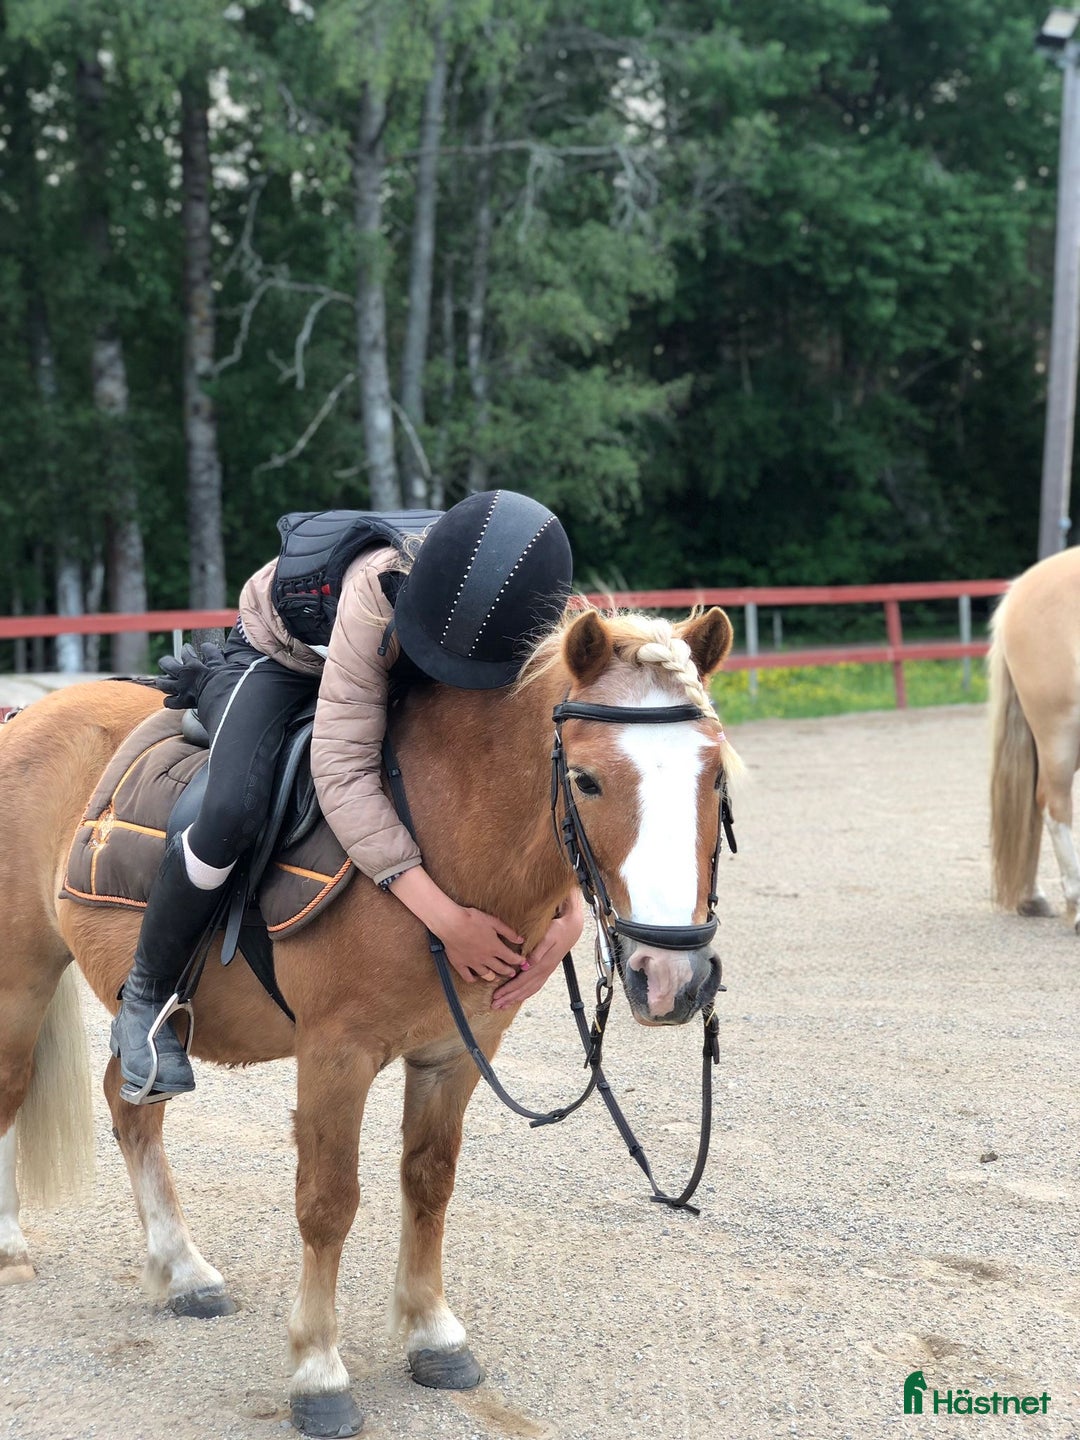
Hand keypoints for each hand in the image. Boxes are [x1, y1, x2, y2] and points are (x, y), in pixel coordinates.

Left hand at [156, 642, 226, 710]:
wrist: (225, 699)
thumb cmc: (226, 681)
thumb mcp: (220, 663)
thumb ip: (212, 653)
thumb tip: (205, 645)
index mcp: (194, 665)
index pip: (186, 652)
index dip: (186, 649)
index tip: (186, 648)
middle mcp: (184, 676)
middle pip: (167, 665)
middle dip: (166, 662)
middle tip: (167, 661)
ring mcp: (182, 689)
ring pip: (163, 683)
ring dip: (162, 681)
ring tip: (162, 680)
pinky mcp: (183, 703)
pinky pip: (170, 702)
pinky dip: (169, 700)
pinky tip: (171, 699)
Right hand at [435, 903, 524, 984]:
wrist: (451, 923)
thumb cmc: (472, 919)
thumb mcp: (494, 922)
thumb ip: (508, 932)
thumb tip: (520, 939)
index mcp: (495, 947)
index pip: (511, 958)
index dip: (518, 960)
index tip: (523, 962)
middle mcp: (485, 958)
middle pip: (500, 969)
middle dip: (508, 971)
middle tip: (512, 973)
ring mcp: (472, 963)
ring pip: (486, 975)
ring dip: (493, 977)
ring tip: (496, 977)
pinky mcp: (460, 964)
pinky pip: (468, 977)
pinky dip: (473, 979)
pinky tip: (475, 978)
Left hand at [492, 891, 585, 1009]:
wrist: (571, 930)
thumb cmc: (557, 930)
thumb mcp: (547, 937)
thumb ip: (537, 951)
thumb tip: (526, 965)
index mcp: (542, 965)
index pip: (521, 981)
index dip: (508, 990)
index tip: (496, 995)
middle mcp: (544, 972)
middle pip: (523, 989)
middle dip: (508, 998)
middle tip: (495, 1005)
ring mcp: (546, 973)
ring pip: (529, 991)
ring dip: (515, 999)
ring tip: (504, 1005)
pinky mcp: (547, 971)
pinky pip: (535, 987)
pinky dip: (525, 994)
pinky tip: (519, 998)